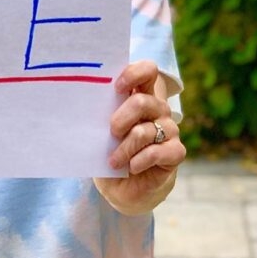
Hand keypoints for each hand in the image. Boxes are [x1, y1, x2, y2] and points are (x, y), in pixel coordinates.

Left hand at [93, 60, 185, 214]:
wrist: (121, 186)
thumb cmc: (110, 151)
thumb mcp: (101, 130)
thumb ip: (101, 113)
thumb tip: (81, 99)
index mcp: (142, 96)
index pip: (148, 71)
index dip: (134, 74)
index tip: (116, 88)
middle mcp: (159, 110)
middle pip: (142, 102)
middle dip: (120, 119)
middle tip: (110, 133)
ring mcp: (170, 130)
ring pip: (145, 131)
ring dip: (124, 148)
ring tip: (113, 160)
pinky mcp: (175, 152)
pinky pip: (157, 152)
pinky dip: (139, 161)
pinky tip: (131, 167)